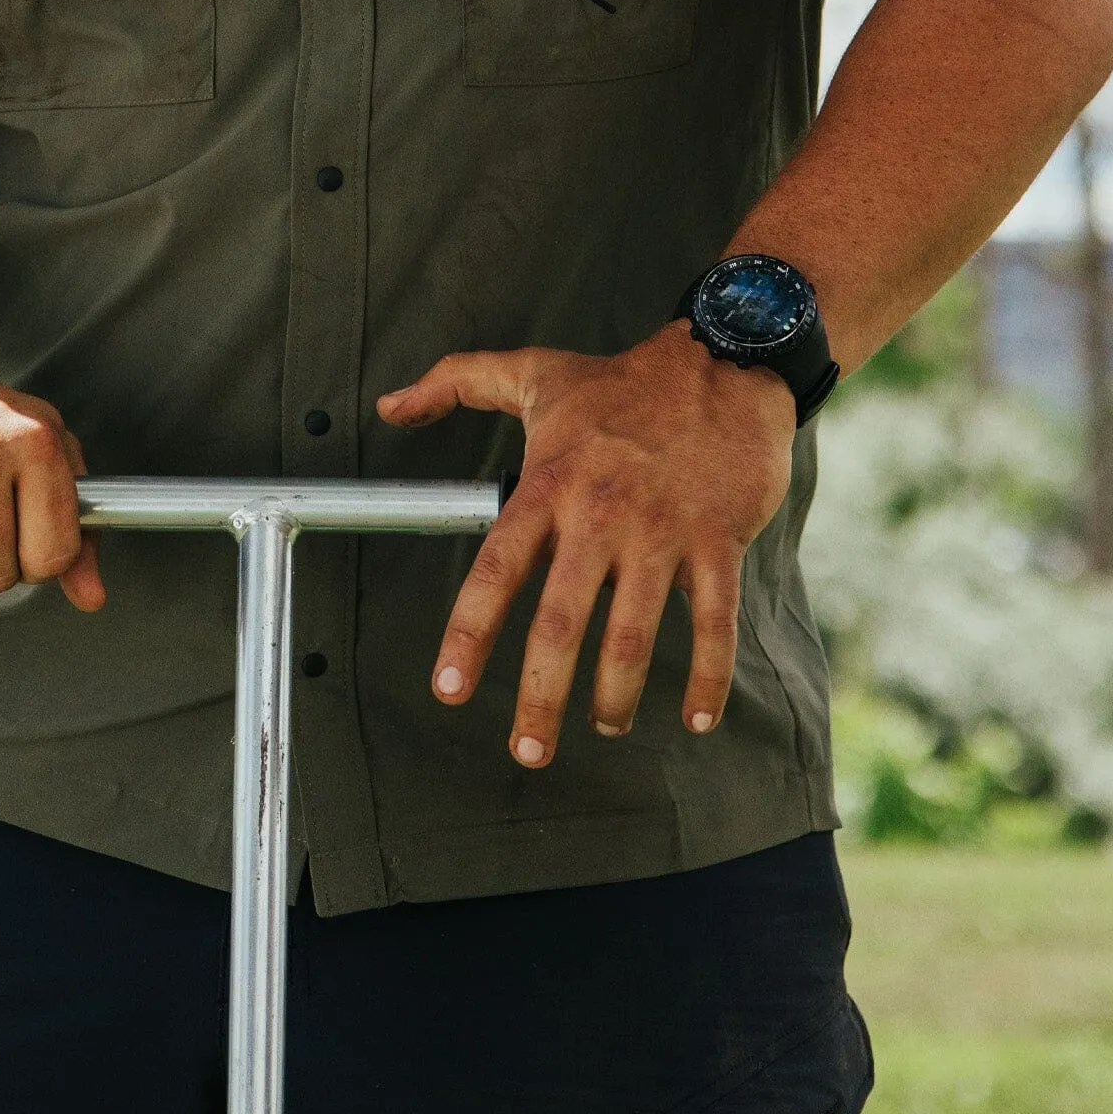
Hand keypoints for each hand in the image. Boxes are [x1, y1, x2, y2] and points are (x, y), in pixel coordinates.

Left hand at [376, 327, 792, 761]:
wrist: (724, 362)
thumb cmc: (620, 381)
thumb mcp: (533, 373)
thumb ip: (454, 384)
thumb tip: (388, 405)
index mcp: (549, 484)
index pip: (497, 569)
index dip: (470, 633)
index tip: (449, 690)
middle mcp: (601, 514)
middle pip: (561, 623)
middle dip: (541, 697)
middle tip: (526, 751)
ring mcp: (662, 531)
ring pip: (632, 636)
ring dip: (614, 696)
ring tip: (601, 727)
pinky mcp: (718, 541)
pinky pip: (714, 623)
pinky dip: (707, 678)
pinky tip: (695, 720)